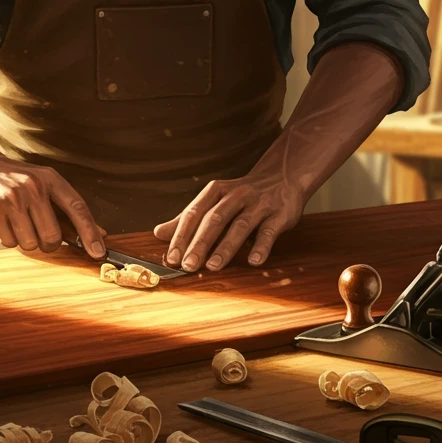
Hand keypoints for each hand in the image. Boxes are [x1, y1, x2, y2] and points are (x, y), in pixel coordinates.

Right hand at [0, 158, 106, 257]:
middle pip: (52, 237)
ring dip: (26, 241)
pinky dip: (8, 239)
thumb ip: (69, 208)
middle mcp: (33, 187)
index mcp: (51, 179)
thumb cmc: (16, 179)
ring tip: (18, 224)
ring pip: (30, 243)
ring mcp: (12, 198)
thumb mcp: (45, 183)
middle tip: (39, 234)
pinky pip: (9, 242)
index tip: (98, 252)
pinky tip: (4, 224)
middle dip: (48, 244)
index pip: (77, 208)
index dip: (90, 233)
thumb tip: (100, 233)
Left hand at [154, 164, 303, 271]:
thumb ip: (188, 218)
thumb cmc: (242, 195)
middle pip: (215, 219)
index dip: (181, 235)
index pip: (194, 213)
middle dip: (200, 243)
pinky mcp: (280, 214)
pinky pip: (269, 231)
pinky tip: (253, 261)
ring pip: (240, 225)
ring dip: (226, 247)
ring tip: (213, 266)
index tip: (172, 258)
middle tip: (188, 265)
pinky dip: (261, 246)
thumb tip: (159, 233)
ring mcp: (259, 204)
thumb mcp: (213, 201)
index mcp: (216, 191)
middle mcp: (236, 195)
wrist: (282, 176)